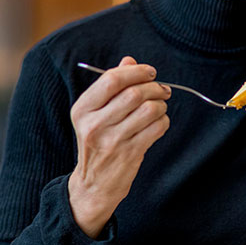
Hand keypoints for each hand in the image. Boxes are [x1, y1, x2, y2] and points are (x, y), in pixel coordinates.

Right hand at [68, 56, 170, 237]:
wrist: (94, 184)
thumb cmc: (97, 142)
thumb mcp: (95, 113)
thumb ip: (111, 85)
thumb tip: (129, 60)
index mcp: (82, 109)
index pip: (111, 79)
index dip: (136, 71)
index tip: (149, 72)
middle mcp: (94, 124)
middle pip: (133, 93)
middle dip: (154, 87)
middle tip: (162, 89)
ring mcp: (112, 141)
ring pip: (148, 109)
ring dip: (161, 104)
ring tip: (160, 106)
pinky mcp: (130, 153)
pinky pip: (157, 128)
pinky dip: (163, 121)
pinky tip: (158, 122)